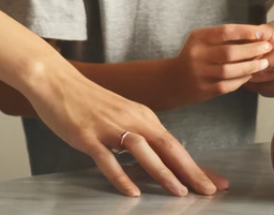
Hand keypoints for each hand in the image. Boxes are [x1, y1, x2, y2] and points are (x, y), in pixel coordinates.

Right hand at [25, 62, 227, 197]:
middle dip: (191, 171)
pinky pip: (107, 159)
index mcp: (143, 116)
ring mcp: (109, 128)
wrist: (56, 81)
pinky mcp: (88, 136)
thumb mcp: (121, 117)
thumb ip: (140, 138)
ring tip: (179, 192)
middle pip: (168, 147)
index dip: (197, 166)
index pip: (176, 145)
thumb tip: (159, 162)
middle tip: (209, 191)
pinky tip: (132, 192)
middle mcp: (132, 120)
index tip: (217, 183)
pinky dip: (121, 176)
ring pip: (143, 152)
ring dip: (163, 173)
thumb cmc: (89, 103)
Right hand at [170, 23, 273, 102]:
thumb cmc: (194, 55)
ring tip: (264, 63)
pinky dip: (243, 79)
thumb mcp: (202, 39)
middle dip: (252, 50)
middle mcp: (198, 55)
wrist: (171, 81)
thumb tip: (257, 34)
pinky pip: (229, 85)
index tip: (262, 33)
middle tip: (268, 48)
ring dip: (251, 66)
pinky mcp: (205, 90)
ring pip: (230, 71)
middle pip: (229, 52)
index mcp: (199, 38)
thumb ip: (225, 37)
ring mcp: (201, 74)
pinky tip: (252, 74)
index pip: (226, 32)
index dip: (246, 32)